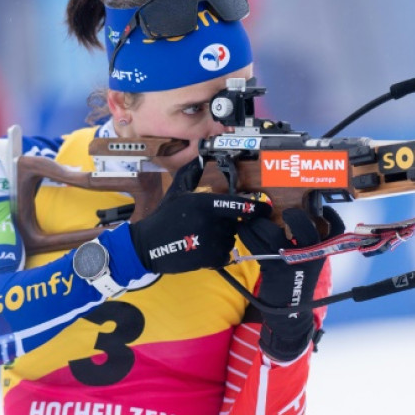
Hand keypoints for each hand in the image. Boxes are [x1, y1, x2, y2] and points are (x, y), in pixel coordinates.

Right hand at [129, 160, 270, 273]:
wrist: (147, 245)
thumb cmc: (164, 216)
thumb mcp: (177, 191)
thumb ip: (191, 173)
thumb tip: (200, 156)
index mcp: (205, 202)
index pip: (239, 205)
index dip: (256, 208)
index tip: (266, 209)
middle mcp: (211, 221)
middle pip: (235, 222)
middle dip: (227, 223)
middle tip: (209, 224)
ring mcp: (211, 241)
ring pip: (231, 238)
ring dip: (222, 238)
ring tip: (202, 236)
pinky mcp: (209, 258)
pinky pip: (225, 254)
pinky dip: (218, 253)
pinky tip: (202, 248)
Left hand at [238, 206, 344, 360]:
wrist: (288, 313)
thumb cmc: (297, 285)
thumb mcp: (309, 266)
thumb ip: (307, 248)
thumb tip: (291, 225)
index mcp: (321, 253)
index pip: (335, 231)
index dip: (332, 217)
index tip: (323, 209)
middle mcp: (309, 256)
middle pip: (304, 227)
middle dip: (294, 215)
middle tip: (285, 213)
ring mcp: (290, 261)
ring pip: (272, 233)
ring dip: (258, 223)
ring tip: (252, 221)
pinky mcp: (272, 268)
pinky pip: (256, 244)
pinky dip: (247, 234)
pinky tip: (242, 230)